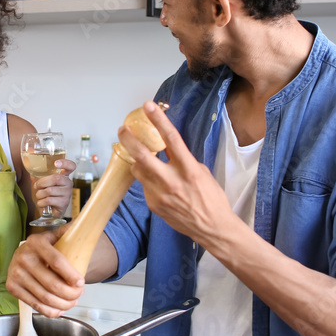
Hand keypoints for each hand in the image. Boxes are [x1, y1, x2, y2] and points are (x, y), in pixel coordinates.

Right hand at [6, 227, 83, 317]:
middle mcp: (23, 257)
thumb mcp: (54, 236)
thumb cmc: (43, 248)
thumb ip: (69, 232)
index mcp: (36, 242)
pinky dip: (50, 310)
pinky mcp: (12, 287)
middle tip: (78, 294)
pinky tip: (59, 309)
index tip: (80, 282)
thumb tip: (83, 226)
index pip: (57, 261)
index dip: (71, 275)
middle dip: (70, 293)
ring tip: (72, 301)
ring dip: (63, 304)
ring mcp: (16, 273)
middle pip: (52, 284)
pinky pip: (35, 304)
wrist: (22, 254)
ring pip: (45, 297)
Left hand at [32, 159, 75, 216]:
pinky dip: (41, 202)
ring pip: (50, 190)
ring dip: (40, 194)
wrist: (49, 212)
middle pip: (56, 178)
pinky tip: (41, 203)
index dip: (65, 163)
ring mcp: (67, 193)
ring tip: (39, 196)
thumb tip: (29, 167)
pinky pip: (49, 200)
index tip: (56, 163)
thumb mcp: (41, 184)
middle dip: (42, 182)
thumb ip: (37, 175)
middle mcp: (68, 184)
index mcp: (64, 176)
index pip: (71, 166)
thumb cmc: (46, 195)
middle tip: (36, 186)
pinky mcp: (64, 203)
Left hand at [117, 101, 240, 245]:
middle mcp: (172, 181)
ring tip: (140, 157)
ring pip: (139, 171)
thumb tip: (169, 151)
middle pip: (143, 156)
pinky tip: (158, 184)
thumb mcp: (203, 173)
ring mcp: (160, 194)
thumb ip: (185, 161)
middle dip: (129, 140)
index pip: (171, 140)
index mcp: (189, 170)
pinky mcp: (154, 205)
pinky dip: (148, 180)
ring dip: (137, 161)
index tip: (148, 107)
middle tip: (122, 129)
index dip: (159, 121)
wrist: (212, 228)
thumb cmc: (212, 199)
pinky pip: (145, 186)